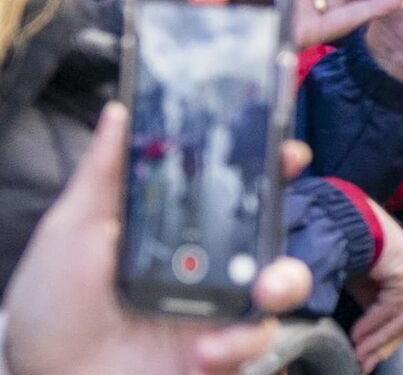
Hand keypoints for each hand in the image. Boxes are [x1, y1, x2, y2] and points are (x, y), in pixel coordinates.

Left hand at [2, 103, 311, 374]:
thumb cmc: (54, 307)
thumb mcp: (72, 230)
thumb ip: (103, 173)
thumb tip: (119, 110)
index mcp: (178, 227)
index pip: (231, 185)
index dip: (264, 160)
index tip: (281, 145)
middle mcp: (207, 262)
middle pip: (269, 223)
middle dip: (290, 202)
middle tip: (283, 202)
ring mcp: (219, 305)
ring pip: (281, 280)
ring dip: (285, 278)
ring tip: (264, 288)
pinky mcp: (221, 349)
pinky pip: (255, 337)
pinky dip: (239, 340)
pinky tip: (206, 346)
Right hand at [346, 204, 402, 373]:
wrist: (346, 221)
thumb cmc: (352, 250)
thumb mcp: (364, 287)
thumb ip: (372, 308)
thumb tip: (364, 340)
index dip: (387, 342)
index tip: (367, 361)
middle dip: (383, 346)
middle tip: (362, 363)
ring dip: (377, 340)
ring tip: (357, 352)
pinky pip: (392, 306)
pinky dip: (373, 323)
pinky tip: (356, 333)